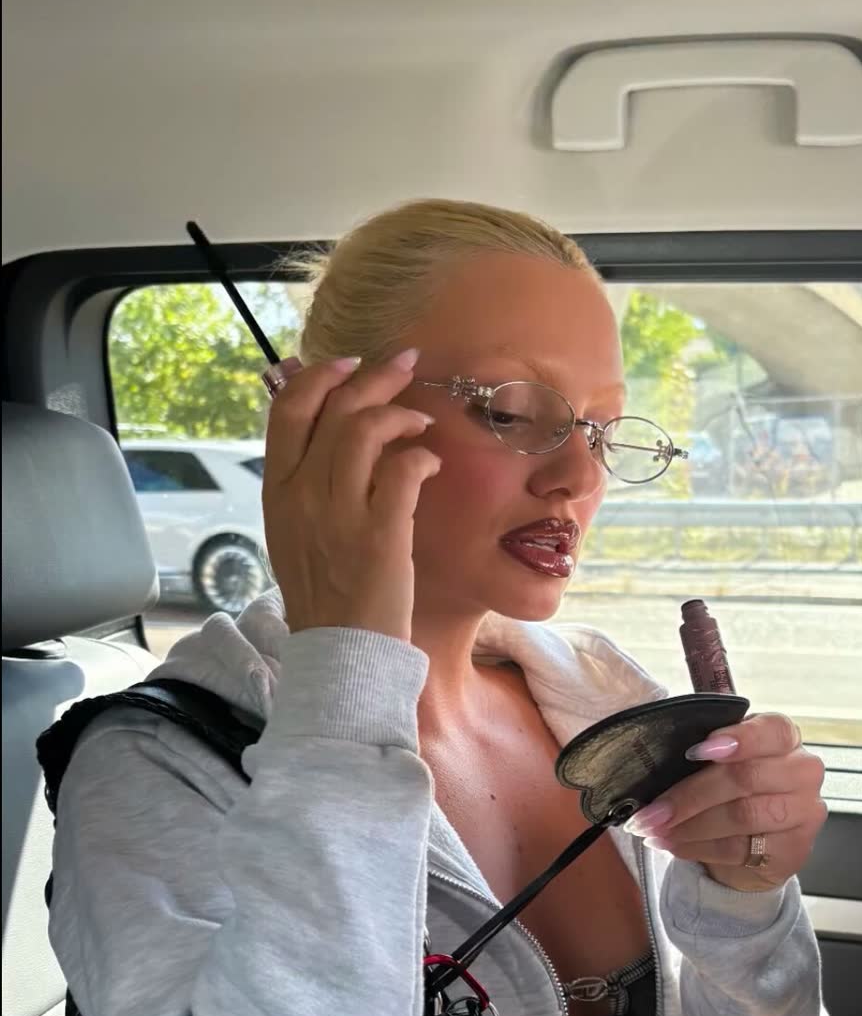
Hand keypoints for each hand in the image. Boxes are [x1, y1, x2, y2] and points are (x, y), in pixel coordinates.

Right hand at [262, 349, 440, 640]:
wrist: (340, 651)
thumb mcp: (296, 532)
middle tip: (407, 365)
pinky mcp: (380, 534)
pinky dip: (420, 457)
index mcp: (277, 490)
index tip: (351, 364)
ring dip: (401, 414)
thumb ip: (306, 484)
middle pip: (334, 408)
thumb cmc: (325, 593)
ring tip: (422, 421)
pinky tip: (430, 464)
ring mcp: (339, 513)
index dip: (320, 376)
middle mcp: (302, 495)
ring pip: (366, 430)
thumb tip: (330, 437)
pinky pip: (402, 470)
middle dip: (374, 377)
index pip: (287, 409)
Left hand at [627, 714, 826, 892]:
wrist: (755, 845)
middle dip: (690, 795)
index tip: (696, 751)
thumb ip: (705, 753)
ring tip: (657, 830)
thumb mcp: (721, 763)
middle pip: (745, 777)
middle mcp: (802, 770)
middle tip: (653, 810)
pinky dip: (698, 847)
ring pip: (741, 816)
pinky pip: (739, 848)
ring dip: (689, 826)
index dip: (737, 739)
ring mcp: (803, 811)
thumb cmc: (733, 793)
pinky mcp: (794, 849)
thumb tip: (660, 756)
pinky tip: (675, 844)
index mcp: (784, 737)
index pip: (771, 730)